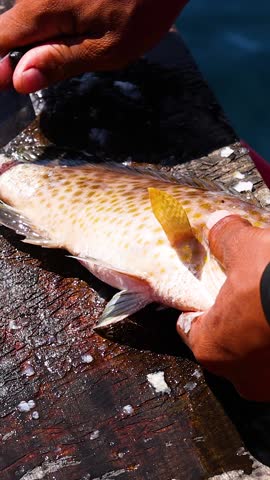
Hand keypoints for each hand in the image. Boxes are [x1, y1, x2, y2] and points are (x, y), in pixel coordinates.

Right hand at [0, 0, 187, 92]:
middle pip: (9, 31)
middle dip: (18, 59)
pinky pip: (45, 11)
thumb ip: (60, 62)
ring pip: (28, 21)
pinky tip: (75, 35)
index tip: (9, 87)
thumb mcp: (106, 48)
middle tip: (42, 76)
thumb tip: (20, 80)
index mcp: (41, 11)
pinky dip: (52, 29)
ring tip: (68, 53)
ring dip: (38, 45)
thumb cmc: (144, 5)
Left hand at [177, 214, 269, 401]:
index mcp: (211, 349)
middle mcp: (240, 376)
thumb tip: (220, 225)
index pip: (190, 327)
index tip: (205, 295)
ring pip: (258, 354)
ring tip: (267, 305)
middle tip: (244, 297)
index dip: (197, 306)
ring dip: (262, 334)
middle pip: (228, 342)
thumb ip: (226, 238)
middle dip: (235, 320)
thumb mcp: (248, 249)